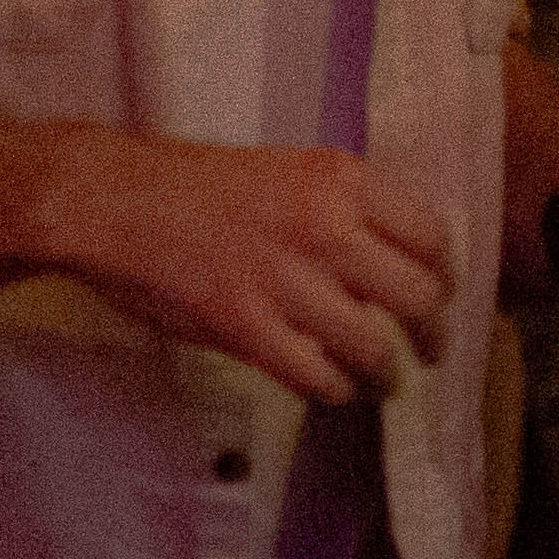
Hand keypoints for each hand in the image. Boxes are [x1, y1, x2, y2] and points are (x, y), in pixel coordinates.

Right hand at [45, 134, 454, 405]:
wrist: (113, 199)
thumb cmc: (195, 185)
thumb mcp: (286, 169)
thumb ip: (344, 208)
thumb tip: (398, 260)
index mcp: (337, 179)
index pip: (430, 236)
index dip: (444, 276)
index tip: (440, 294)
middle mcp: (321, 225)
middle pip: (417, 297)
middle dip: (432, 333)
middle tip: (430, 348)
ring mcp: (284, 279)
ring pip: (373, 347)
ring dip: (386, 374)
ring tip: (383, 381)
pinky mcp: (245, 326)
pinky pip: (317, 376)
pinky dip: (334, 389)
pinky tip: (332, 386)